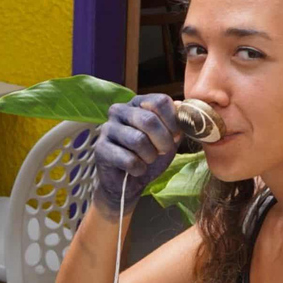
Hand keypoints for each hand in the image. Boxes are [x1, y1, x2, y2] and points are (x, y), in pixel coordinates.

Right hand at [94, 93, 181, 216]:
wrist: (128, 181)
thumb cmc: (148, 155)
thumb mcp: (168, 138)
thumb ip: (177, 123)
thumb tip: (182, 106)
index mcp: (137, 103)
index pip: (160, 101)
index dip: (173, 122)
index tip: (175, 136)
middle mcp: (119, 110)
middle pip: (148, 120)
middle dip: (163, 141)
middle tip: (163, 151)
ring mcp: (107, 128)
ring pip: (138, 140)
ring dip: (150, 156)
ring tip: (148, 160)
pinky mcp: (100, 149)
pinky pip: (128, 159)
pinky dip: (139, 169)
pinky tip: (136, 169)